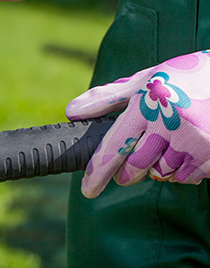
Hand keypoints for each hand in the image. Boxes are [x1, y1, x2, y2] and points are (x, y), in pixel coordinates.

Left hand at [66, 51, 209, 197]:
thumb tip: (71, 111)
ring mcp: (195, 140)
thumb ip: (108, 97)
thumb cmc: (186, 78)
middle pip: (136, 166)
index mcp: (148, 102)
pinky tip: (189, 150)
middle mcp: (170, 121)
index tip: (89, 189)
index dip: (98, 172)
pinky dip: (183, 170)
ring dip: (158, 168)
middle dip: (129, 172)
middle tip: (130, 168)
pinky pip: (187, 177)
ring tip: (168, 147)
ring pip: (162, 173)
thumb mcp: (148, 79)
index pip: (115, 146)